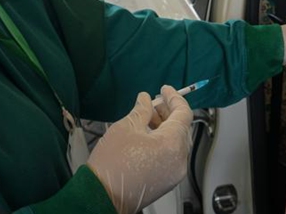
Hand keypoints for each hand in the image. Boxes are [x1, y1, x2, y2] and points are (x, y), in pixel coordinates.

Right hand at [87, 86, 192, 213]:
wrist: (102, 196)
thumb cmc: (111, 166)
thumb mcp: (125, 127)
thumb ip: (141, 110)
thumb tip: (146, 100)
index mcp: (171, 144)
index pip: (183, 113)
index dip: (174, 97)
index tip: (165, 89)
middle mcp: (179, 159)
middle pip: (182, 128)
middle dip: (169, 112)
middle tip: (154, 102)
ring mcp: (175, 172)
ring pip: (177, 142)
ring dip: (166, 127)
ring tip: (148, 117)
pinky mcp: (168, 180)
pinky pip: (172, 155)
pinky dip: (164, 142)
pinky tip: (148, 134)